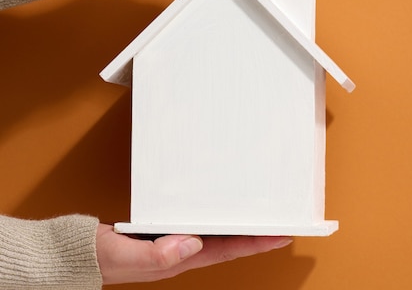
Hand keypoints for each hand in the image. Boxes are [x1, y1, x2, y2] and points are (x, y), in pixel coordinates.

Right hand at [96, 224, 291, 283]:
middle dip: (255, 234)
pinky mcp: (162, 230)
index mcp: (178, 260)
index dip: (256, 243)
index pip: (226, 250)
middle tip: (280, 222)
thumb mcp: (124, 255)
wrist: (74, 254)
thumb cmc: (97, 258)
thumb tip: (190, 242)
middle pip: (227, 242)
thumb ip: (155, 253)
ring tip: (259, 215)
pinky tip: (218, 206)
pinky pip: (195, 222)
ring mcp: (173, 241)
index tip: (282, 234)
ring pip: (214, 232)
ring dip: (237, 225)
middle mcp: (181, 252)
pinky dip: (212, 215)